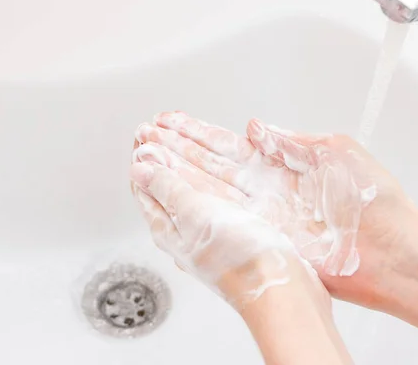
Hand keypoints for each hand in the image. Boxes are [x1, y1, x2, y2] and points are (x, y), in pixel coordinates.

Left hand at [129, 151, 322, 306]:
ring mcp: (210, 233)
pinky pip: (215, 198)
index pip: (144, 187)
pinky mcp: (233, 233)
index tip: (143, 133)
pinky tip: (218, 170)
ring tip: (180, 139)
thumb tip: (139, 169)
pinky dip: (210, 177)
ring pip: (191, 190)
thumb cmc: (238, 256)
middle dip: (160, 157)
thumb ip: (168, 188)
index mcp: (167, 228)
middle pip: (165, 187)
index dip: (142, 158)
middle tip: (157, 130)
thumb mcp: (195, 213)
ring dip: (184, 163)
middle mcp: (185, 232)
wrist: (279, 286)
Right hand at [135, 112, 409, 306]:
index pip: (227, 144)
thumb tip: (256, 128)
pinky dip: (192, 205)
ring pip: (206, 188)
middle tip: (145, 134)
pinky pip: (220, 219)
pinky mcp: (261, 239)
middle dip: (175, 148)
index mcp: (282, 165)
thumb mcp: (337, 151)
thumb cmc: (375, 202)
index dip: (197, 132)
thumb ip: (293, 140)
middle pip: (209, 164)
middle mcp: (265, 190)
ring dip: (174, 171)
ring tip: (145, 156)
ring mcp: (259, 215)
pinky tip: (168, 192)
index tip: (171, 122)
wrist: (391, 252)